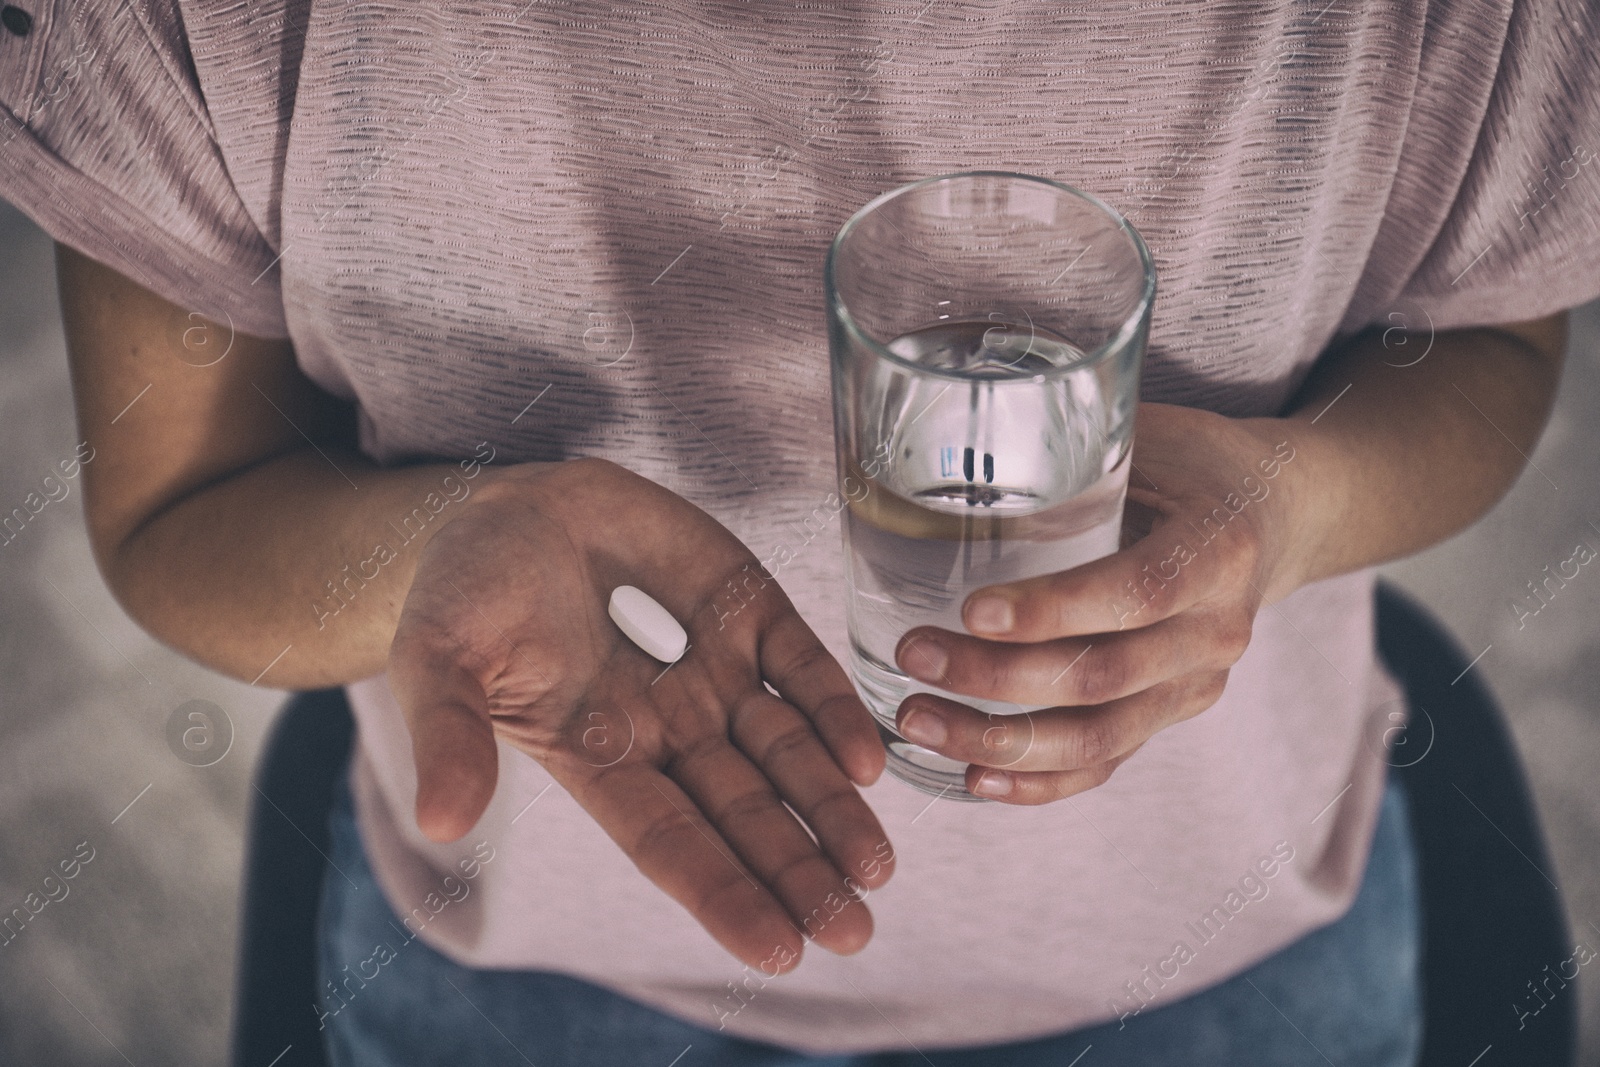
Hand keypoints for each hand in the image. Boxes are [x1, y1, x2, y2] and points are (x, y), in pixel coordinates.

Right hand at [387, 458, 894, 970]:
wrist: (504, 503)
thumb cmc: (461, 593)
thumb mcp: (438, 661)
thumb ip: (449, 736)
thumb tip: (442, 821)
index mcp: (595, 756)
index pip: (667, 840)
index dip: (722, 892)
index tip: (780, 950)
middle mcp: (665, 727)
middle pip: (742, 811)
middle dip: (797, 870)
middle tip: (854, 929)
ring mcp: (712, 670)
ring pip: (785, 750)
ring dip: (830, 806)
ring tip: (875, 865)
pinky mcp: (746, 606)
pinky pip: (798, 666)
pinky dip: (834, 709)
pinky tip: (867, 760)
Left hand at [891, 402, 1308, 803]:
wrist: (1274, 511)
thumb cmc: (1190, 461)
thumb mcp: (1148, 434)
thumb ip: (1070, 446)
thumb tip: (943, 437)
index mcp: (1219, 546)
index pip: (1138, 590)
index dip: (1054, 610)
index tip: (971, 610)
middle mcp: (1217, 628)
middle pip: (1103, 676)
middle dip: (997, 679)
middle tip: (912, 655)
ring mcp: (1198, 682)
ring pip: (1099, 736)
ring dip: (1001, 741)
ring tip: (917, 720)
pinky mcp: (1173, 712)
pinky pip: (1107, 762)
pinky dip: (1039, 781)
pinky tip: (973, 777)